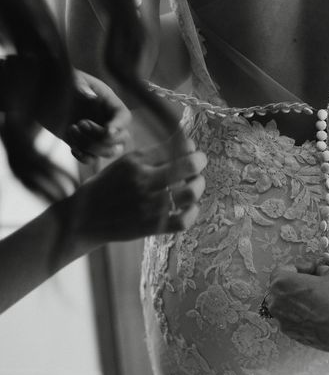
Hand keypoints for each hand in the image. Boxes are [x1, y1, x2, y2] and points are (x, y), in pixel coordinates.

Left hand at [63, 71, 130, 162]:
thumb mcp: (70, 78)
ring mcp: (97, 135)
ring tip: (72, 129)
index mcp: (110, 103)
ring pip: (109, 152)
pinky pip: (92, 159)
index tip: (107, 131)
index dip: (119, 126)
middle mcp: (108, 121)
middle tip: (80, 123)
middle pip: (121, 139)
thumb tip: (91, 97)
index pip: (124, 117)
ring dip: (91, 146)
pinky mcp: (84, 146)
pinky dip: (83, 157)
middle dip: (101, 137)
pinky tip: (72, 146)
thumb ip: (80, 85)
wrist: (44, 93)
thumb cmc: (60, 81)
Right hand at [69, 136, 206, 246]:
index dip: (189, 147)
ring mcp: (149, 205)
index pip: (175, 147)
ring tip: (195, 184)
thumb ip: (151, 156)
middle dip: (200, 161)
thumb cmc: (106, 188)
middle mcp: (144, 181)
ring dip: (199, 186)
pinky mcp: (152, 227)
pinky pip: (184, 220)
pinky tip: (189, 207)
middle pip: (189, 166)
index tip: (191, 150)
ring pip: (191, 192)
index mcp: (135, 162)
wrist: (83, 219)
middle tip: (199, 163)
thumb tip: (186, 146)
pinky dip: (193, 213)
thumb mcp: (122, 163)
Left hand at [267, 263, 328, 361]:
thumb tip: (321, 270)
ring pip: (287, 304)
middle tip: (317, 282)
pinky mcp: (292, 335)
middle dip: (298, 283)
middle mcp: (276, 304)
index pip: (283, 270)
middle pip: (283, 288)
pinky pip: (292, 318)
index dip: (300, 268)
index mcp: (282, 284)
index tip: (314, 270)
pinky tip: (320, 312)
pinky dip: (302, 313)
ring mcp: (283, 322)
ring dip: (300, 299)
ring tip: (319, 297)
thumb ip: (322, 269)